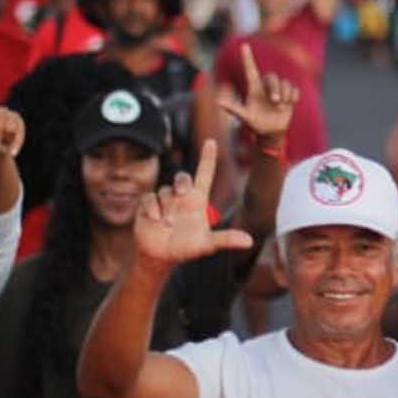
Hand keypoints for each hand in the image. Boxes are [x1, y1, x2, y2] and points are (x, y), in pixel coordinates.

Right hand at [133, 140, 255, 265]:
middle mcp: (182, 197)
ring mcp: (165, 200)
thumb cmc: (186, 248)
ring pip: (165, 190)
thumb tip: (249, 242)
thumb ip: (225, 240)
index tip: (211, 141)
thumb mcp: (206, 245)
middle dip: (182, 182)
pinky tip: (155, 221)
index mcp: (198, 200)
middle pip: (183, 178)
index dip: (207, 158)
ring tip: (168, 224)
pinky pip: (150, 198)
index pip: (204, 174)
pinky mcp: (148, 204)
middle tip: (182, 194)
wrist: (160, 256)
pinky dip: (153, 209)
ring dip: (167, 207)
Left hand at [217, 48, 298, 146]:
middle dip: (276, 89)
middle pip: (272, 77)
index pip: (250, 70)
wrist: (270, 132)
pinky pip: (294, 89)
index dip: (247, 58)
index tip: (244, 45)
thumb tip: (218, 101)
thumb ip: (233, 109)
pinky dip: (293, 97)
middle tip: (276, 102)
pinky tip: (289, 105)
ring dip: (285, 95)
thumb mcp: (244, 117)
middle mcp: (266, 87)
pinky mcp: (289, 95)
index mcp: (254, 89)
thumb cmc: (255, 124)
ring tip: (281, 107)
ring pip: (285, 83)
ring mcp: (278, 90)